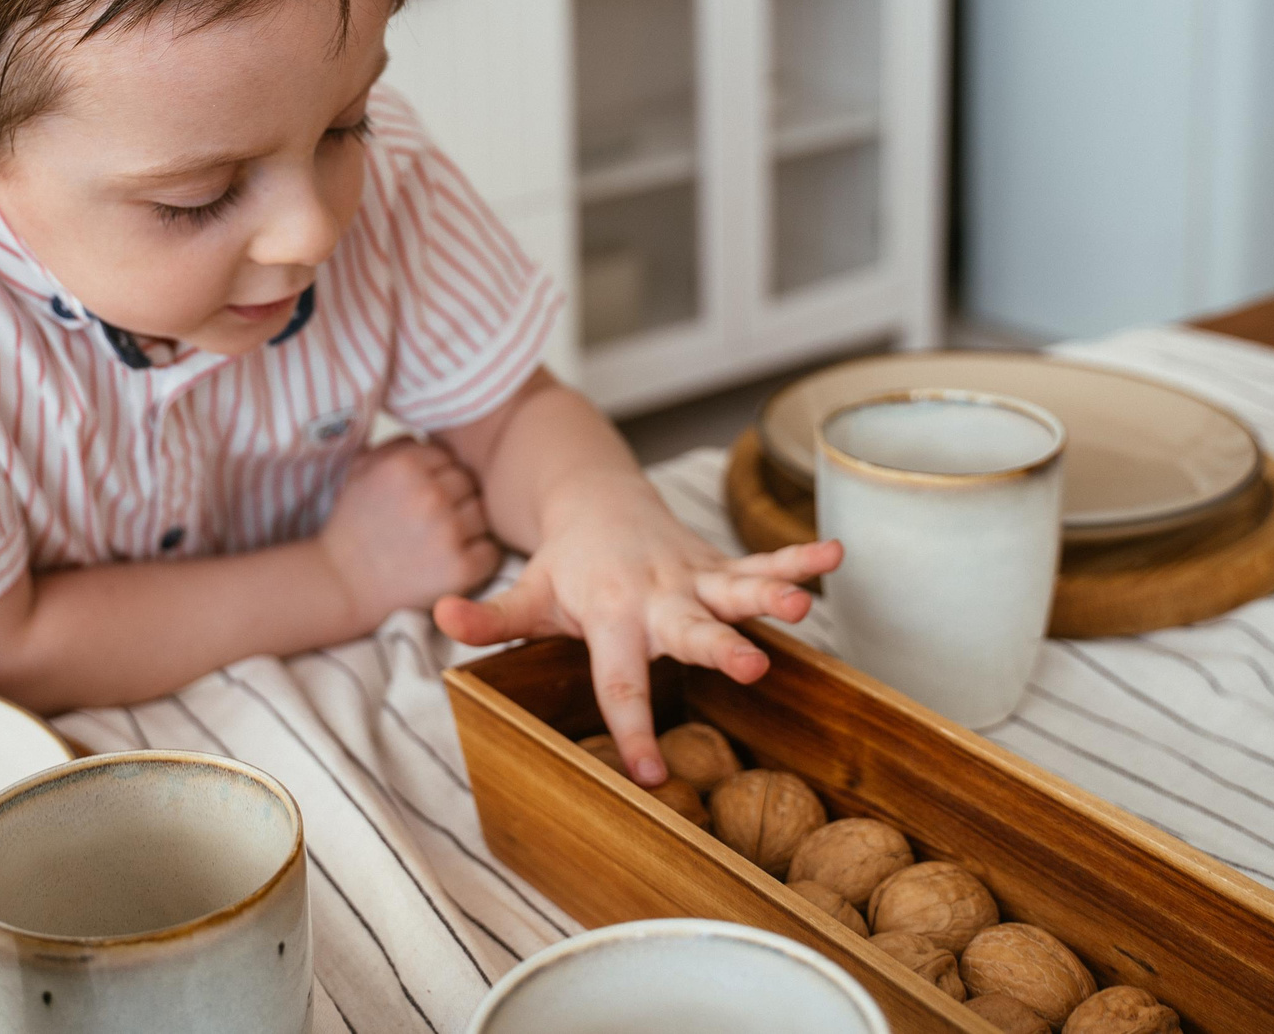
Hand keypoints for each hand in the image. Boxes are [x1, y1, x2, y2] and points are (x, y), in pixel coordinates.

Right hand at [317, 438, 501, 628]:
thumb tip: (431, 437)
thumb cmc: (354, 525)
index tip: (417, 498)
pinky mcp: (461, 568)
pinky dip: (476, 557)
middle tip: (428, 522)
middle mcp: (430, 494)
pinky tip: (448, 561)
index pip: (448, 457)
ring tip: (437, 541)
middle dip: (453, 500)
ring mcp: (448, 532)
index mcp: (405, 464)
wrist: (343, 586)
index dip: (435, 477)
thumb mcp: (360, 470)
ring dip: (467, 527)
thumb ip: (396, 444)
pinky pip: (490, 550)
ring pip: (483, 514)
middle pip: (469, 483)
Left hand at [432, 479, 840, 786]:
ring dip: (770, 593)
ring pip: (735, 587)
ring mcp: (694, 576)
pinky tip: (836, 558)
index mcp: (609, 614)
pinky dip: (800, 559)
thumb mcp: (524, 595)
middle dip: (719, 648)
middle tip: (749, 665)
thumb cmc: (564, 567)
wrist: (596, 500)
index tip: (652, 775)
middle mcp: (657, 595)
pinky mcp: (719, 565)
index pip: (620, 681)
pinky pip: (763, 560)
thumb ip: (488, 618)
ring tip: (804, 603)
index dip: (634, 729)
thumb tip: (437, 618)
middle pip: (689, 629)